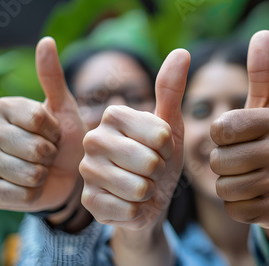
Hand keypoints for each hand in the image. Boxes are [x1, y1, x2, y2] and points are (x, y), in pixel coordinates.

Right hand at [0, 37, 86, 212]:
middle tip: (49, 153)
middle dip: (52, 154)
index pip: (38, 119)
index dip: (56, 131)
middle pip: (34, 148)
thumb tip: (46, 41)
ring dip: (44, 174)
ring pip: (28, 173)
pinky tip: (34, 185)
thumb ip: (53, 78)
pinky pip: (21, 194)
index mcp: (4, 107)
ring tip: (42, 168)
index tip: (55, 133)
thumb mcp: (64, 108)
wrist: (65, 175)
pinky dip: (35, 193)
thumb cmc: (65, 139)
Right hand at [79, 49, 189, 230]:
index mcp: (113, 115)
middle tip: (150, 171)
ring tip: (141, 186)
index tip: (160, 149)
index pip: (160, 135)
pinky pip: (129, 210)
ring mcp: (87, 171)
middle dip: (159, 172)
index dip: (169, 148)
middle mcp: (92, 138)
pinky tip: (130, 204)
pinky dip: (138, 211)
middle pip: (150, 162)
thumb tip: (182, 52)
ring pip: (139, 187)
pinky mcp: (88, 202)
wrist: (148, 199)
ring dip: (149, 192)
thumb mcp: (169, 127)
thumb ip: (171, 91)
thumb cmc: (160, 160)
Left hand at [210, 31, 268, 228]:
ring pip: (224, 187)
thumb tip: (264, 32)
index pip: (219, 129)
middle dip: (222, 164)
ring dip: (228, 185)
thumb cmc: (268, 143)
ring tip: (249, 178)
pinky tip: (255, 197)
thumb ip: (261, 72)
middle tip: (243, 161)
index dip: (219, 137)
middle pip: (218, 160)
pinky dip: (237, 205)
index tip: (236, 137)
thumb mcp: (265, 107)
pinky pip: (234, 209)